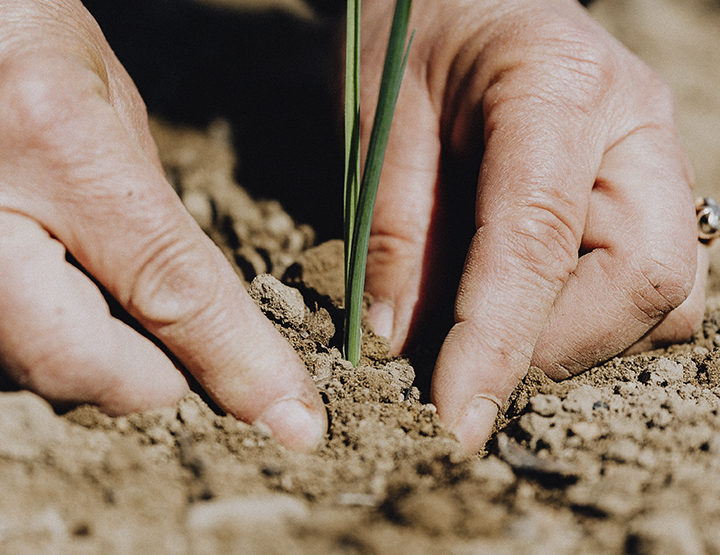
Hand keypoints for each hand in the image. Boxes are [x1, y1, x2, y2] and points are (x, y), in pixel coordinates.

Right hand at [0, 0, 324, 450]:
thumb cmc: (24, 33)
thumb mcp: (114, 110)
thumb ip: (161, 223)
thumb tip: (206, 320)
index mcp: (59, 145)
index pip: (172, 292)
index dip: (241, 364)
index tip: (290, 416)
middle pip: (82, 368)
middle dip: (154, 377)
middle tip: (184, 352)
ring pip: (38, 370)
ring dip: (101, 360)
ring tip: (117, 300)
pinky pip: (7, 349)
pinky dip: (56, 341)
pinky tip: (70, 293)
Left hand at [361, 0, 706, 452]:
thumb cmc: (409, 36)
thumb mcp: (378, 123)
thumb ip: (393, 232)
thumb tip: (400, 343)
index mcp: (556, 88)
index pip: (540, 241)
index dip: (496, 343)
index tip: (456, 418)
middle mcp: (631, 125)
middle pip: (641, 281)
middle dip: (550, 346)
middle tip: (466, 360)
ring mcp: (652, 157)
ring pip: (664, 294)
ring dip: (576, 338)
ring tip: (492, 326)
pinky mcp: (646, 187)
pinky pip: (653, 281)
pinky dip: (592, 316)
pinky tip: (527, 300)